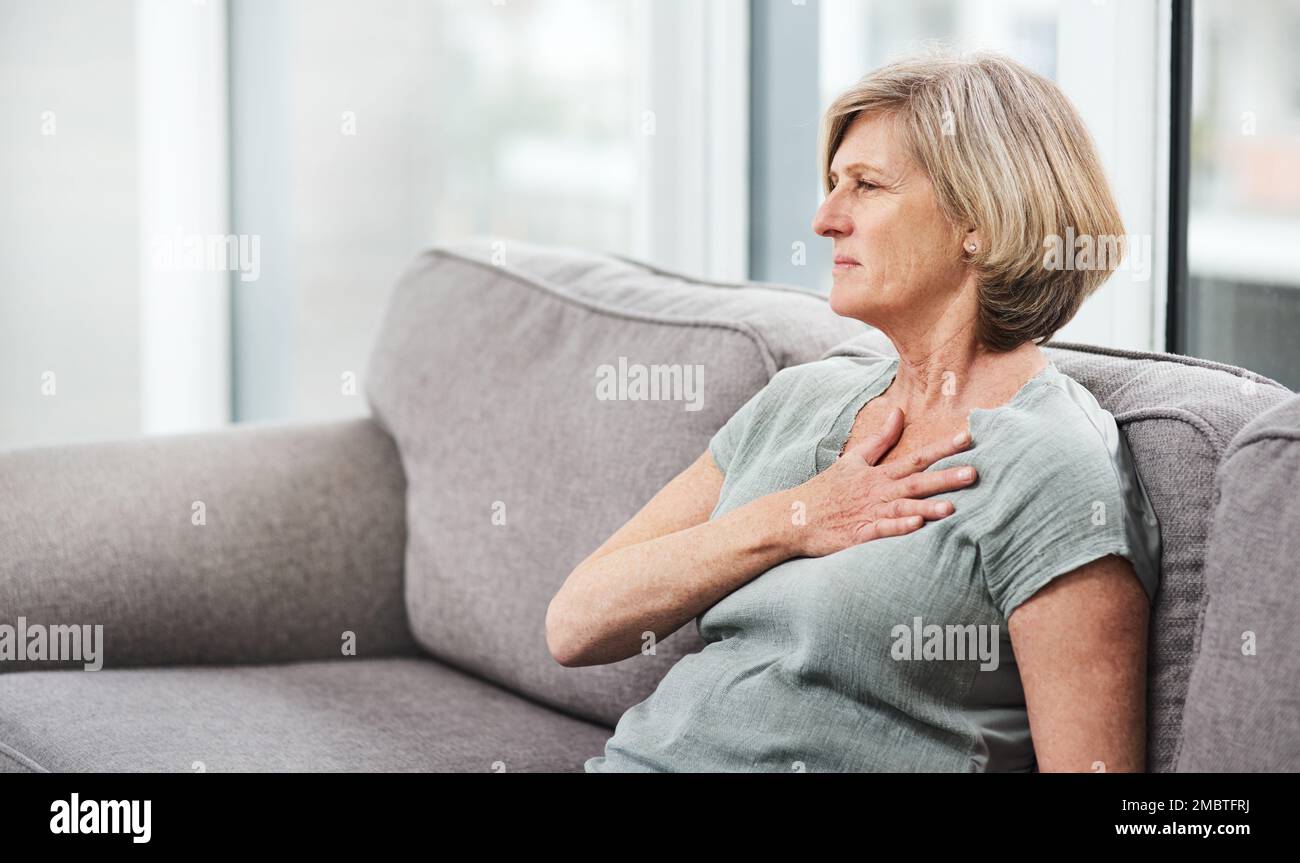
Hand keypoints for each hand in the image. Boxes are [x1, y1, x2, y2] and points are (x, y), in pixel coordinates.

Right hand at [779, 407, 977, 556]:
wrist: (796, 517)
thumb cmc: (827, 489)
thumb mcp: (852, 459)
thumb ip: (880, 438)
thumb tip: (899, 412)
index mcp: (879, 474)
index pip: (916, 457)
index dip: (942, 448)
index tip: (968, 437)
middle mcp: (878, 492)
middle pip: (916, 482)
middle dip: (946, 478)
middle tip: (975, 472)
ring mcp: (870, 513)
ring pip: (903, 508)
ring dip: (927, 507)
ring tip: (953, 507)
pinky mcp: (859, 534)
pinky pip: (882, 530)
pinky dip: (898, 528)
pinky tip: (917, 526)